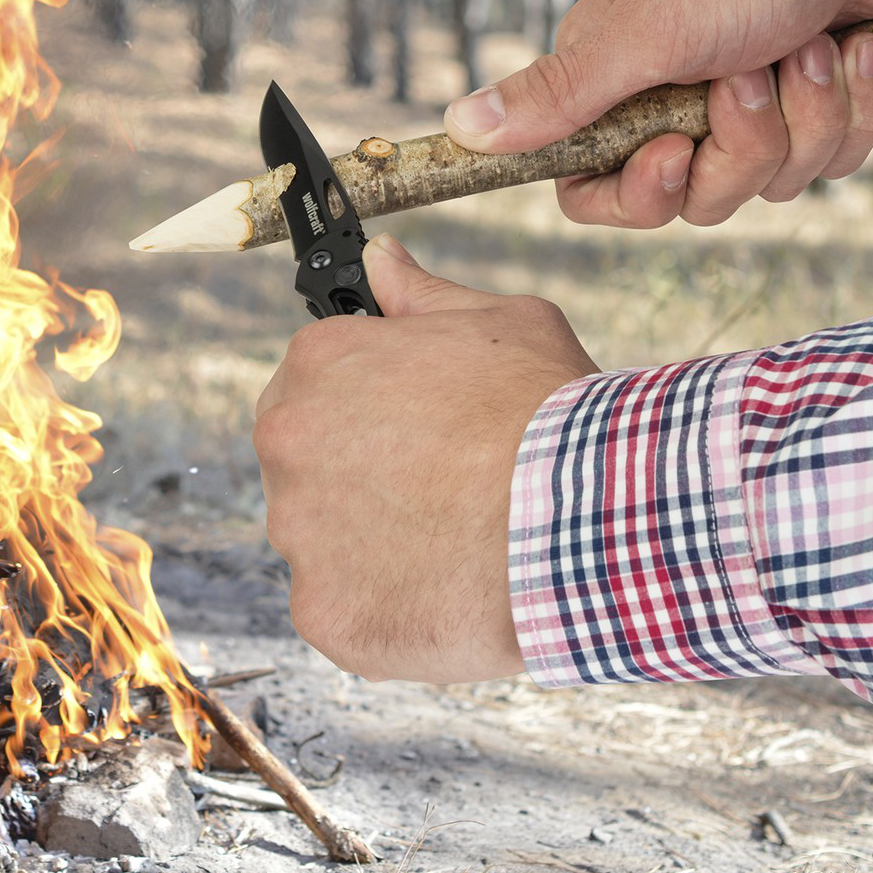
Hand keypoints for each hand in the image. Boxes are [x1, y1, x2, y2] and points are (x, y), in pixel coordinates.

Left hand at [253, 236, 597, 682]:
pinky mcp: (321, 610)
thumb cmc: (548, 413)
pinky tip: (443, 591)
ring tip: (453, 543)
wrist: (585, 520)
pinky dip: (383, 608)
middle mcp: (287, 441)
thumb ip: (422, 296)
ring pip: (321, 540)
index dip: (371, 411)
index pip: (315, 385)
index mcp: (318, 363)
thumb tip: (379, 261)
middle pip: (307, 463)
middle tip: (439, 491)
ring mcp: (298, 532)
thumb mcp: (501, 322)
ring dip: (371, 543)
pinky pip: (338, 608)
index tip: (418, 432)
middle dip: (361, 476)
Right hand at [444, 0, 872, 227]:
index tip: (675, 154)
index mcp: (614, 84)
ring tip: (811, 48)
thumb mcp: (642, 34)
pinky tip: (854, 48)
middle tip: (750, 76)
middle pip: (693, 199)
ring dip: (805, 116)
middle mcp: (672, 101)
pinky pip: (833, 158)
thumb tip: (460, 126)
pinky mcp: (814, 104)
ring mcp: (747, 106)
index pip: (593, 190)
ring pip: (770, 182)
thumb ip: (556, 94)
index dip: (638, 194)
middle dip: (740, 147)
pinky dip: (852, 105)